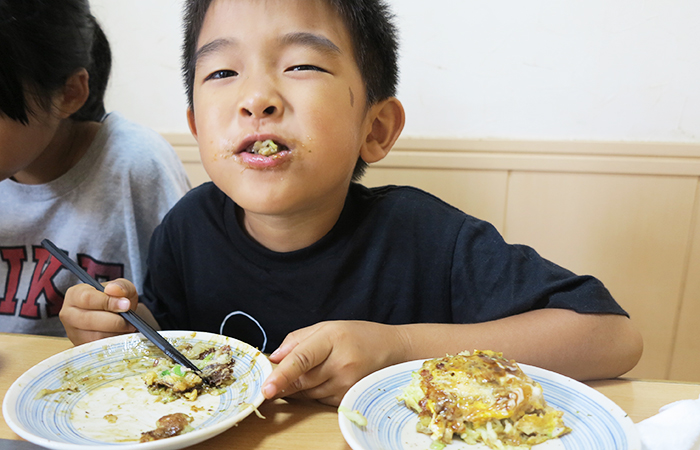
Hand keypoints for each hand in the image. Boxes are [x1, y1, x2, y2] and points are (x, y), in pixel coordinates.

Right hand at [59, 279, 137, 344]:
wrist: (118, 317)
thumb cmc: (116, 300)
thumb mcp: (122, 288)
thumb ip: (120, 286)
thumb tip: (113, 289)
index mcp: (75, 294)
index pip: (87, 298)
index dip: (107, 302)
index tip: (126, 305)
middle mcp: (69, 314)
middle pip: (89, 319)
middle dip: (114, 320)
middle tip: (130, 320)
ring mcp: (73, 332)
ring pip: (95, 336)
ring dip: (115, 332)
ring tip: (127, 326)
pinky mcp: (82, 346)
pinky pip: (99, 347)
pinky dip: (113, 341)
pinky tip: (120, 334)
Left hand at [261, 321, 408, 405]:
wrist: (391, 350)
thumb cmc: (357, 335)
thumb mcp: (327, 326)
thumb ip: (297, 340)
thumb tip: (274, 358)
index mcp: (332, 339)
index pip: (302, 359)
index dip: (282, 375)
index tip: (266, 388)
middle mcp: (341, 364)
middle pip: (301, 380)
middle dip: (283, 382)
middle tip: (273, 379)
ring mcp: (346, 383)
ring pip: (307, 393)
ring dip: (299, 386)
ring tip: (314, 369)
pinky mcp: (348, 397)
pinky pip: (318, 400)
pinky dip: (313, 392)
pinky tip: (324, 378)